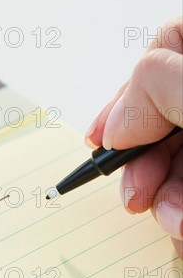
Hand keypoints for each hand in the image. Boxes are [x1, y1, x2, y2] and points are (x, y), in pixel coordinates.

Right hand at [84, 17, 182, 257]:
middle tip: (136, 198)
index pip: (163, 52)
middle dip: (143, 164)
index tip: (101, 142)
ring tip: (175, 224)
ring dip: (165, 197)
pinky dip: (180, 209)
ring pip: (176, 158)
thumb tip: (116, 127)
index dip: (126, 97)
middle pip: (162, 117)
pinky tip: (181, 225)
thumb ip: (156, 87)